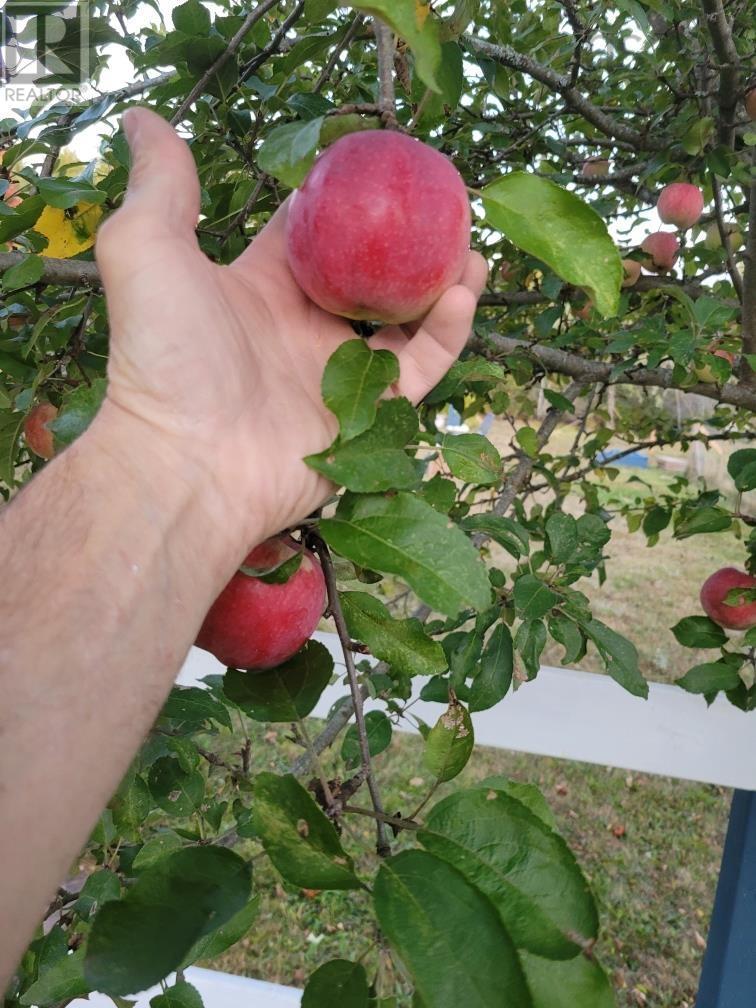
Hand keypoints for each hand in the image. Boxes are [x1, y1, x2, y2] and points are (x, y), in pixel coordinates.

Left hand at [95, 108, 487, 551]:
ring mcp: (338, 375)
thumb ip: (160, 185)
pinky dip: (448, 334)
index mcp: (260, 289)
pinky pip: (421, 368)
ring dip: (442, 286)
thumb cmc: (165, 356)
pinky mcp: (368, 416)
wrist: (188, 462)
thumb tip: (143, 119)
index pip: (311, 237)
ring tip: (472, 251)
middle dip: (407, 247)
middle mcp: (302, 329)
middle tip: (445, 213)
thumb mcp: (147, 251)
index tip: (384, 171)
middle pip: (369, 278)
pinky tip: (464, 293)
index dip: (343, 204)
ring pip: (407, 322)